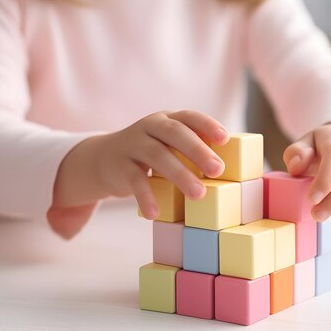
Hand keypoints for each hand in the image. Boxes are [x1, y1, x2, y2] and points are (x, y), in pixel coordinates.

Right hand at [52, 110, 228, 220]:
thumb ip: (189, 150)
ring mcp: (133, 144)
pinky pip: (134, 180)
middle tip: (218, 170)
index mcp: (166, 119)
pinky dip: (146, 197)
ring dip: (179, 175)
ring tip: (198, 195)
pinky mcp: (119, 165)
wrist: (102, 160)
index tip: (225, 139)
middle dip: (198, 150)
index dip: (207, 125)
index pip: (189, 117)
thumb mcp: (167, 145)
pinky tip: (156, 213)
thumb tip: (227, 170)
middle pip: (174, 133)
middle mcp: (149, 127)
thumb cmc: (149, 155)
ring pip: (157, 156)